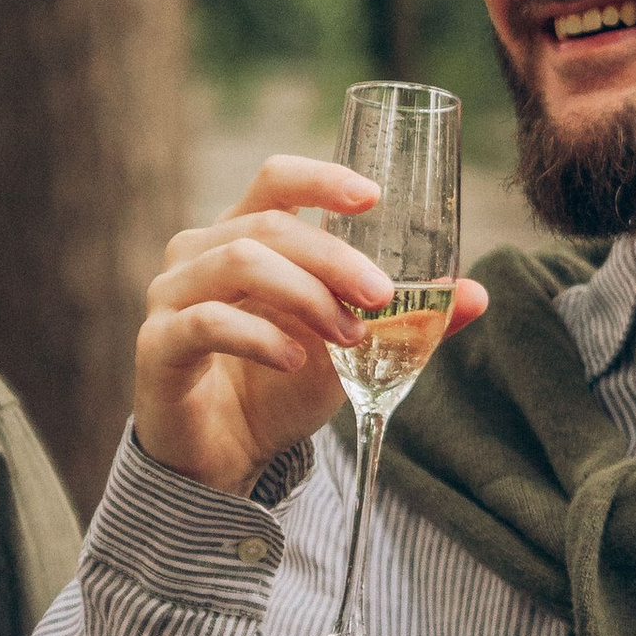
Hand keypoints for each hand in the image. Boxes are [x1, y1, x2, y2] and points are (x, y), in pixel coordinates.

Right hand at [132, 157, 488, 492]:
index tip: (373, 197)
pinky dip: (260, 337)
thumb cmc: (277, 387)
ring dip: (306, 295)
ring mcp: (170, 297)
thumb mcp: (350, 351)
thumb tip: (478, 295)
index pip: (275, 179)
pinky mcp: (156, 346)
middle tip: (382, 296)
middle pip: (269, 225)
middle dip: (335, 256)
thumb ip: (403, 320)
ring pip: (238, 261)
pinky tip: (293, 361)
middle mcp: (197, 253)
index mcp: (241, 234)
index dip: (321, 178)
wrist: (222, 457)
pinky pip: (208, 322)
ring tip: (348, 337)